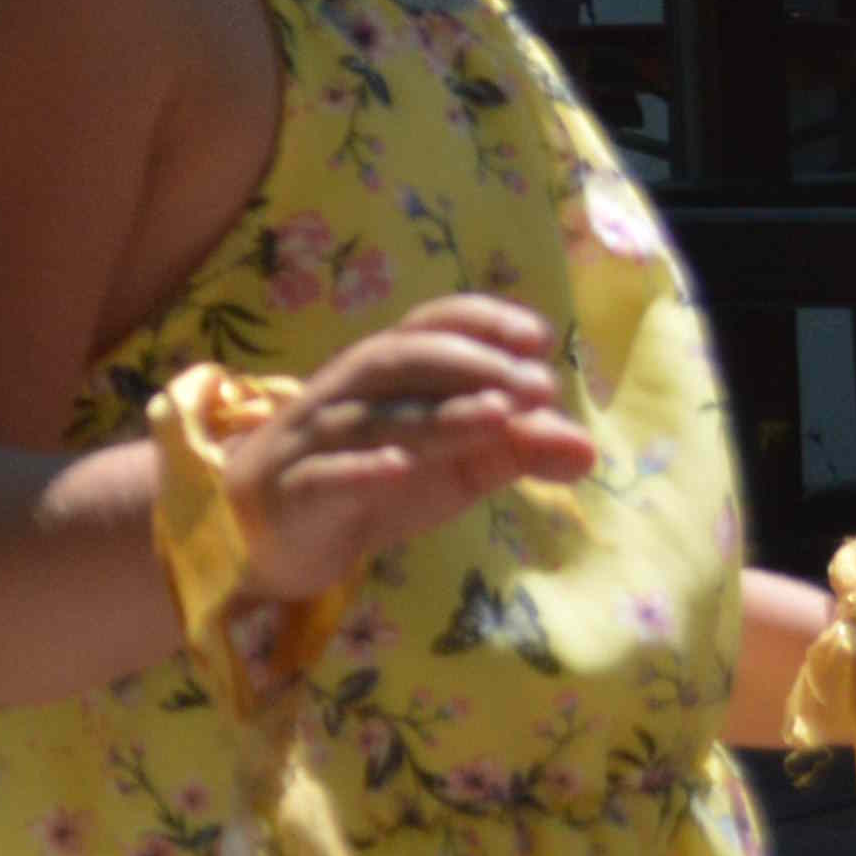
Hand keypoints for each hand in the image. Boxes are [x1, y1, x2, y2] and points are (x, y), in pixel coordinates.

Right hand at [221, 296, 598, 614]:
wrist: (268, 534)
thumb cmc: (370, 483)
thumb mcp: (453, 466)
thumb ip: (514, 450)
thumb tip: (587, 447)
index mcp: (383, 376)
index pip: (425, 327)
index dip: (478, 321)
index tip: (537, 337)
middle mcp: (345, 395)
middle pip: (398, 359)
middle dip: (471, 365)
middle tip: (538, 386)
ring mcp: (313, 443)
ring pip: (371, 417)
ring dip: (436, 413)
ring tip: (497, 417)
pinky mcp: (294, 495)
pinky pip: (322, 476)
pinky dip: (359, 469)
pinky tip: (397, 469)